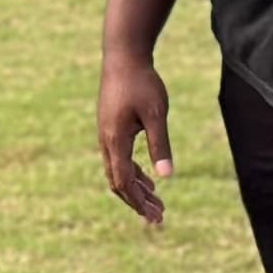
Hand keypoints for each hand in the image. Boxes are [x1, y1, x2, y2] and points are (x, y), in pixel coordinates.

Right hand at [98, 47, 174, 223]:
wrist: (123, 55)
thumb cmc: (141, 82)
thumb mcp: (157, 113)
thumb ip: (160, 145)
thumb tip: (166, 177)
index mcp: (115, 140)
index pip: (123, 182)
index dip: (138, 202)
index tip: (155, 217)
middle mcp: (106, 140)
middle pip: (118, 182)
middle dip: (137, 201)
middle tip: (158, 216)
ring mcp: (106, 134)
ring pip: (117, 171)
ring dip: (135, 188)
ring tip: (156, 202)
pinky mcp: (111, 127)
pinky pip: (118, 158)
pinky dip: (132, 172)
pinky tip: (148, 177)